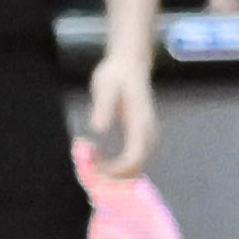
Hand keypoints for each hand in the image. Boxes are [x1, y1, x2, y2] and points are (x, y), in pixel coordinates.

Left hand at [84, 40, 159, 182]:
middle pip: (138, 165)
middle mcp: (148, 131)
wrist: (129, 63)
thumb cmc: (116, 74)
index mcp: (140, 123)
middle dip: (115, 175)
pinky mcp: (141, 132)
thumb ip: (103, 107)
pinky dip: (119, 164)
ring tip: (92, 167)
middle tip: (90, 172)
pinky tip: (100, 159)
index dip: (116, 170)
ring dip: (117, 171)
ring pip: (137, 163)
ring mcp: (147, 133)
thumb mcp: (105, 87)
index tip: (96, 169)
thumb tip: (98, 128)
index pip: (134, 157)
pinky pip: (134, 156)